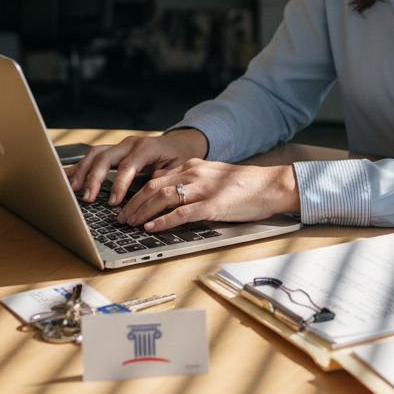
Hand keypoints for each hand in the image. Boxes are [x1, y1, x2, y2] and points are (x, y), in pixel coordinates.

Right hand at [64, 129, 208, 204]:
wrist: (179, 144)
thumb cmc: (179, 158)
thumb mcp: (178, 168)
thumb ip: (164, 178)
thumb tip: (150, 191)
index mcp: (146, 147)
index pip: (128, 165)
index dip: (119, 184)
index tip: (114, 202)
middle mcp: (130, 143)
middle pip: (106, 157)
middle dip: (95, 178)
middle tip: (88, 198)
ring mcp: (119, 146)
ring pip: (95, 154)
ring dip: (83, 171)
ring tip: (73, 189)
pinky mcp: (113, 150)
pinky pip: (92, 156)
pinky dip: (78, 165)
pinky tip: (64, 173)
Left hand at [118, 159, 300, 231]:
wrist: (272, 186)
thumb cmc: (245, 186)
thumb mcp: (213, 177)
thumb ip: (192, 182)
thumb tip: (169, 194)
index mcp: (193, 166)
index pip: (156, 178)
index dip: (137, 192)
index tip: (126, 205)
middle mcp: (194, 173)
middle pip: (153, 186)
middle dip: (133, 203)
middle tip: (121, 218)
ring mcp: (203, 189)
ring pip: (162, 198)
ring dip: (142, 211)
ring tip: (130, 223)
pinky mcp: (213, 205)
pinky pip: (181, 213)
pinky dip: (162, 221)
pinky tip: (151, 227)